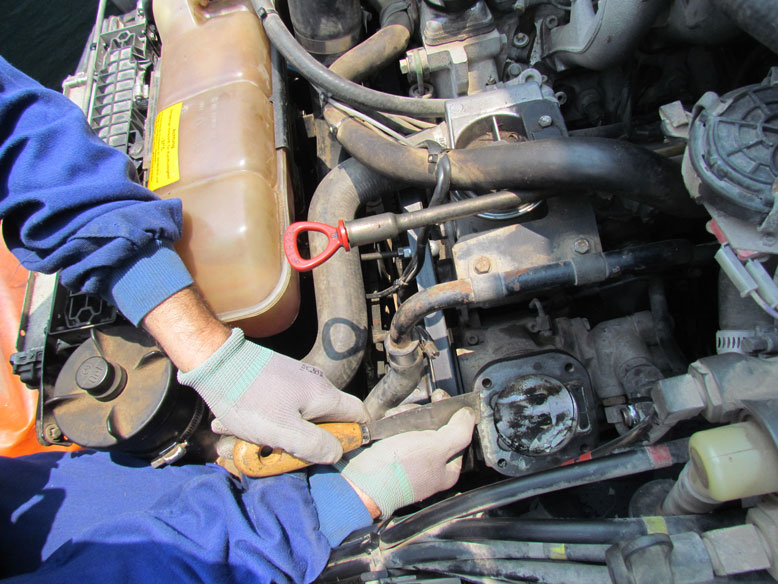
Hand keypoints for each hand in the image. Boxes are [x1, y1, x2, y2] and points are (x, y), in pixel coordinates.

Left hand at [178, 328, 368, 463]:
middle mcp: (314, 383)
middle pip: (325, 420)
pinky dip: (265, 420)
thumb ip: (314, 446)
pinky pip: (278, 407)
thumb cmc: (247, 397)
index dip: (353, 437)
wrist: (214, 361)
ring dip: (279, 433)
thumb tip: (336, 453)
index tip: (332, 453)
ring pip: (298, 416)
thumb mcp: (283, 431)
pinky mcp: (275, 379)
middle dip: (305, 441)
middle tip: (282, 452)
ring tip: (253, 439)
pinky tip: (242, 426)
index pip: (358, 415)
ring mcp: (294, 379)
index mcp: (323, 394)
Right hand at [336, 406, 475, 518]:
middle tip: (416, 414)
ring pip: (415, 424)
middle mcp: (429, 464)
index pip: (458, 434)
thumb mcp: (438, 446)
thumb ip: (459, 429)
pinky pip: (397, 428)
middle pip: (434, 426)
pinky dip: (393, 422)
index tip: (442, 399)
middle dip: (423, 414)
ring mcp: (409, 457)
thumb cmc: (401, 469)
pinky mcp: (391, 450)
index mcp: (447, 468)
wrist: (362, 477)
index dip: (452, 414)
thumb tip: (469, 415)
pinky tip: (389, 423)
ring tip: (398, 420)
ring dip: (406, 416)